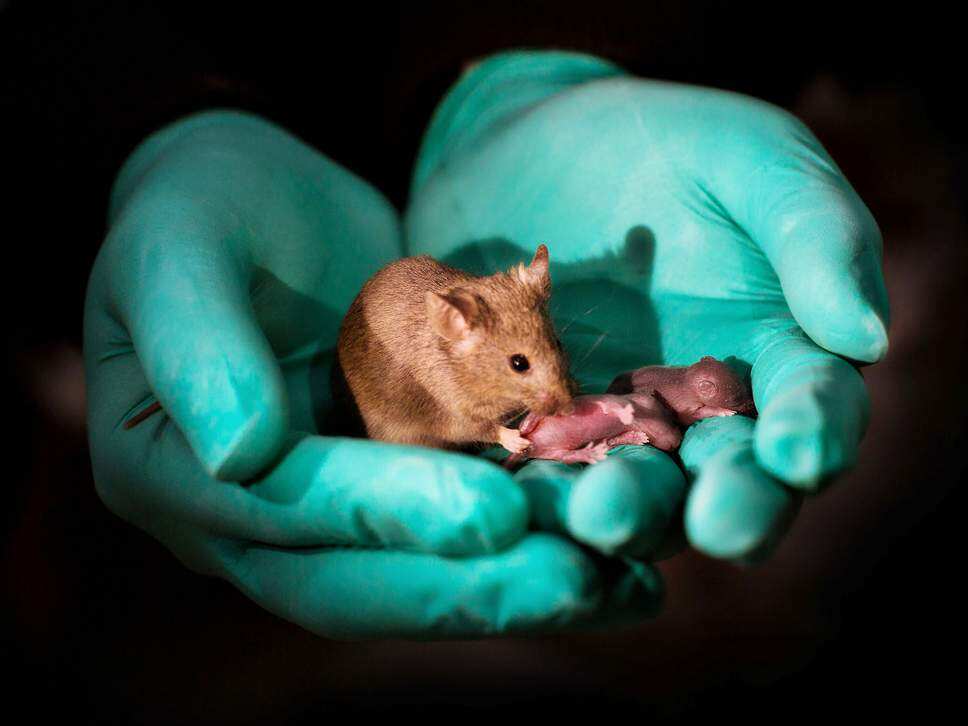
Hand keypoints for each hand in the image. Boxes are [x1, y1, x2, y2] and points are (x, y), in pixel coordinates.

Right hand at [83, 110, 661, 637]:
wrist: (258, 199)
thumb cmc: (201, 209)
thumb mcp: (175, 248)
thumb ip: (194, 342)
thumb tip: (237, 456)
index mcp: (167, 472)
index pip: (283, 510)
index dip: (385, 518)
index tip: (496, 513)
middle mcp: (242, 517)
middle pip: (354, 580)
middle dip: (469, 589)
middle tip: (582, 582)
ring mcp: (319, 506)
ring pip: (414, 570)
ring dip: (516, 584)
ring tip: (622, 587)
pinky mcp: (384, 479)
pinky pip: (453, 520)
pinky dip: (528, 536)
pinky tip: (608, 544)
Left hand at [406, 50, 888, 560]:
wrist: (532, 143)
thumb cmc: (661, 142)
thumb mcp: (750, 160)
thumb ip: (815, 235)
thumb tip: (868, 338)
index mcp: (782, 348)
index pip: (817, 406)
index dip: (817, 433)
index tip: (798, 452)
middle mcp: (709, 407)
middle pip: (733, 477)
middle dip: (729, 506)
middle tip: (714, 524)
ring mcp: (623, 425)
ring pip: (640, 492)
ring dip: (628, 513)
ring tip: (600, 512)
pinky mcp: (546, 426)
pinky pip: (547, 470)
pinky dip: (538, 491)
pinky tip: (522, 501)